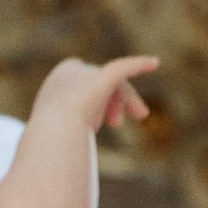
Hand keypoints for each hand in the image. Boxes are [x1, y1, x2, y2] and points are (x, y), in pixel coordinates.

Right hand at [34, 54, 157, 132]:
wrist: (52, 137)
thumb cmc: (55, 143)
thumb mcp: (64, 133)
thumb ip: (75, 127)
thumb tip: (77, 142)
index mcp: (57, 81)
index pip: (86, 85)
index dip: (101, 103)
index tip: (112, 123)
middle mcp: (70, 72)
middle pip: (102, 82)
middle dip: (118, 100)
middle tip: (131, 119)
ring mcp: (85, 72)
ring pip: (115, 82)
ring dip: (127, 99)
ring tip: (141, 115)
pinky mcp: (101, 76)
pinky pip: (123, 66)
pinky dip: (139, 64)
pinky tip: (155, 64)